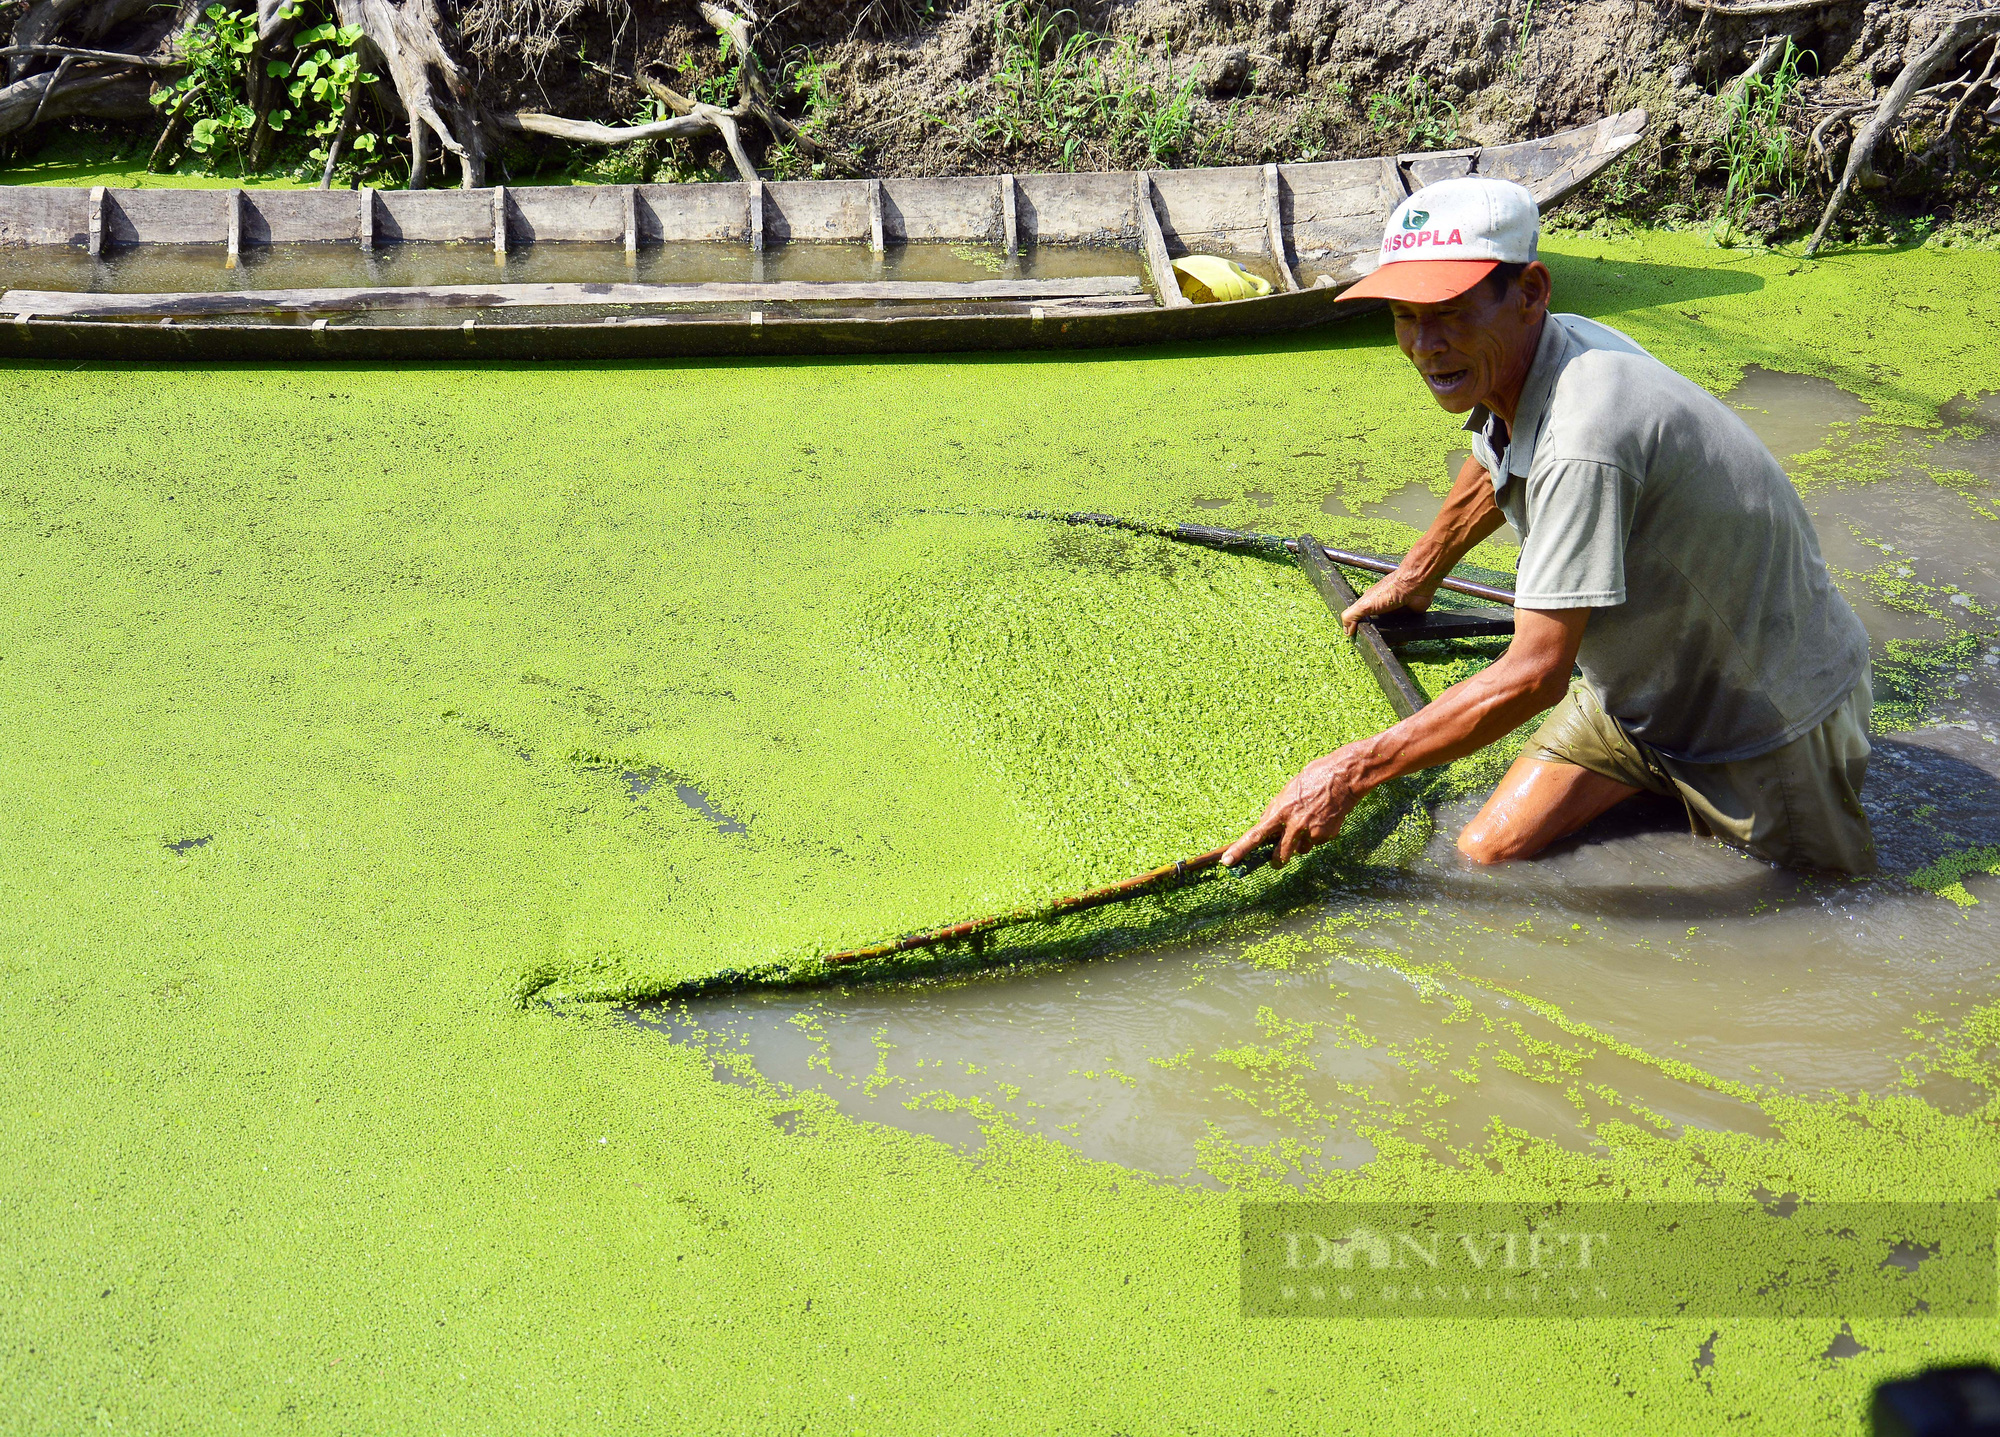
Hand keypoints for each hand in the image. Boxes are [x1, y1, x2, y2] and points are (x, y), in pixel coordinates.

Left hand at [1221, 748, 1366, 868]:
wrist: (1344, 777)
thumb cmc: (1313, 779)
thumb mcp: (1287, 791)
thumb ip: (1275, 811)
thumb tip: (1266, 826)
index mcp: (1280, 811)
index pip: (1255, 835)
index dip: (1240, 850)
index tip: (1227, 862)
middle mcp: (1294, 824)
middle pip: (1279, 855)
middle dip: (1277, 861)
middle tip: (1276, 861)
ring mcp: (1311, 832)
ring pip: (1300, 851)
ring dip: (1300, 844)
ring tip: (1309, 822)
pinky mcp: (1326, 836)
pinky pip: (1316, 842)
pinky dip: (1317, 835)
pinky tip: (1323, 819)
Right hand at [1339, 567, 1432, 635]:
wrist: (1414, 586)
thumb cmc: (1391, 590)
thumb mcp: (1365, 604)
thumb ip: (1351, 615)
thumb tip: (1346, 631)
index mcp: (1370, 606)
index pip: (1362, 622)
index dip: (1361, 632)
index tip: (1362, 641)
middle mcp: (1382, 611)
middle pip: (1377, 630)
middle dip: (1378, 638)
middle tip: (1380, 645)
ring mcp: (1395, 615)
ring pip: (1390, 633)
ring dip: (1392, 640)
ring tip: (1392, 644)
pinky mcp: (1407, 619)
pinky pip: (1403, 632)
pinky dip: (1403, 638)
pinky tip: (1402, 640)